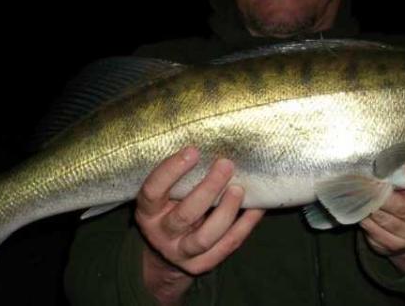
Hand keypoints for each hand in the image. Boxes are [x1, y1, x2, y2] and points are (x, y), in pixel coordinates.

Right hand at [135, 147, 264, 303]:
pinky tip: (256, 207)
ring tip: (239, 189)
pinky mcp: (201, 265)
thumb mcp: (165, 193)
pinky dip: (244, 226)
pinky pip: (226, 246)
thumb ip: (179, 176)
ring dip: (226, 212)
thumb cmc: (170, 207)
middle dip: (208, 189)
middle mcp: (160, 233)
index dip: (171, 170)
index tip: (193, 150)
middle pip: (185, 215)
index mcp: (147, 211)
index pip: (153, 190)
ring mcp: (180, 253)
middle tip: (226, 164)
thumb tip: (210, 140)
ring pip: (205, 237)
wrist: (165, 252)